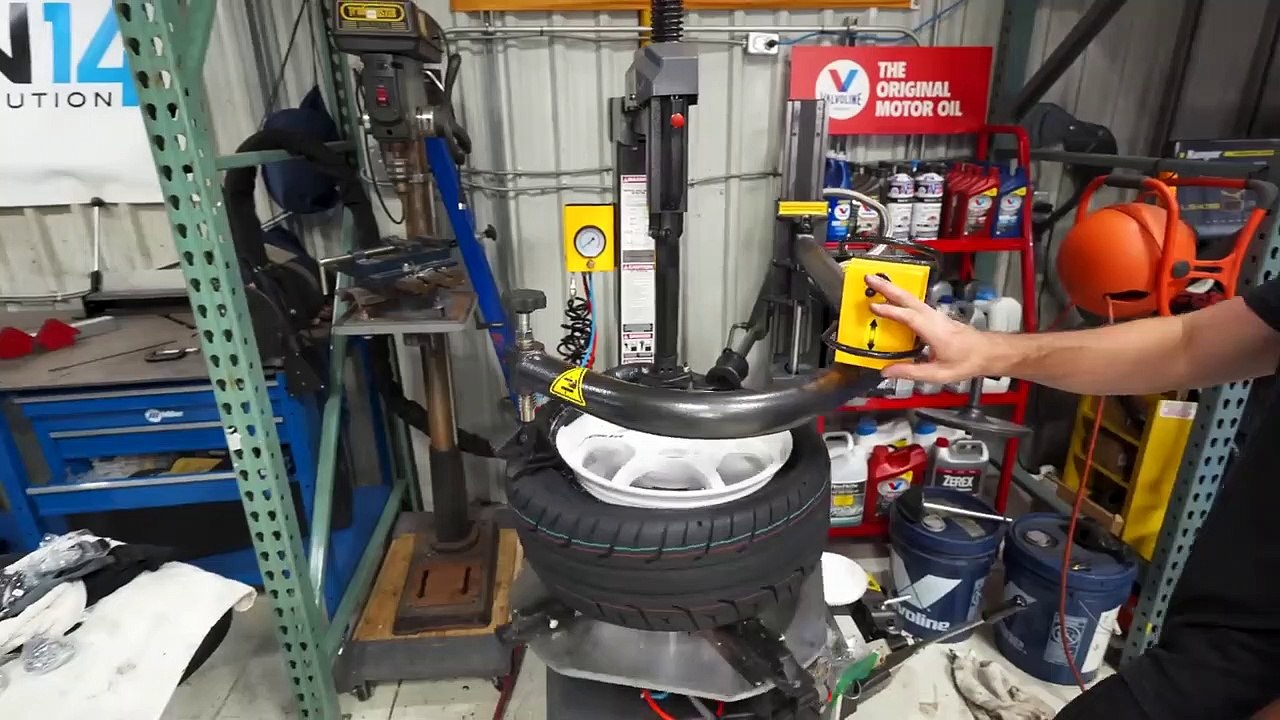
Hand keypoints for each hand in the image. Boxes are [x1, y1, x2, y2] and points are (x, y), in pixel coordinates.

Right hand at [864, 274, 1003, 382]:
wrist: (987, 352)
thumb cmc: (966, 361)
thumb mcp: (938, 374)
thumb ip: (910, 372)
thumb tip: (887, 371)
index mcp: (934, 331)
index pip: (909, 317)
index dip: (891, 311)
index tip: (873, 307)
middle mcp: (933, 318)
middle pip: (907, 298)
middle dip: (887, 287)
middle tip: (869, 277)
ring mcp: (934, 315)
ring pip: (910, 298)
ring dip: (892, 289)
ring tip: (875, 282)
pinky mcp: (934, 316)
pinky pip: (914, 303)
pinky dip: (900, 297)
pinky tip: (891, 298)